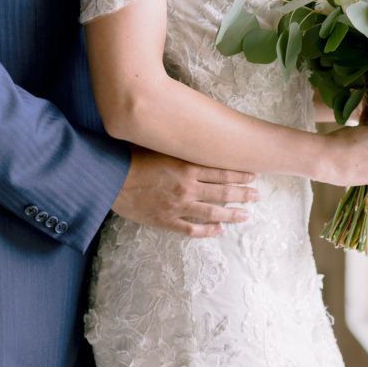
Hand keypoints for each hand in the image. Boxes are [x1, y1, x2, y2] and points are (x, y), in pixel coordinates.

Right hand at [112, 146, 258, 236]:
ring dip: (232, 214)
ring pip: (213, 212)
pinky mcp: (167, 221)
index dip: (240, 174)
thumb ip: (179, 144)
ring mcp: (178, 206)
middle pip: (223, 191)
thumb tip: (196, 135)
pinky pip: (193, 229)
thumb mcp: (159, 144)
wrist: (110, 179)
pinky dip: (208, 231)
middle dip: (243, 193)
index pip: (221, 170)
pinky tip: (219, 230)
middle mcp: (187, 187)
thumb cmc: (131, 156)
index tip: (253, 175)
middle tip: (257, 195)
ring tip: (245, 215)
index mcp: (186, 166)